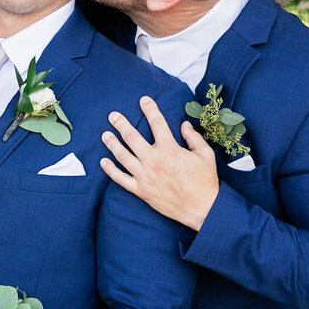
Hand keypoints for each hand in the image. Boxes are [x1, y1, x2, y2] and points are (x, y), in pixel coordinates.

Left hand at [99, 96, 219, 230]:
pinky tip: (104, 162)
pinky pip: (121, 179)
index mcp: (170, 149)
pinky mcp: (141, 191)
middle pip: (132, 137)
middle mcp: (154, 161)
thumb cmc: (205, 181)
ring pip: (123, 156)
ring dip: (112, 144)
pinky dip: (110, 170)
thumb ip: (193, 138)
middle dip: (121, 124)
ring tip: (105, 134)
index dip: (150, 109)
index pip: (157, 123)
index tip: (143, 100)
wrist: (202, 208)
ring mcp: (145, 176)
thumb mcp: (205, 155)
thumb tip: (184, 125)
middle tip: (113, 115)